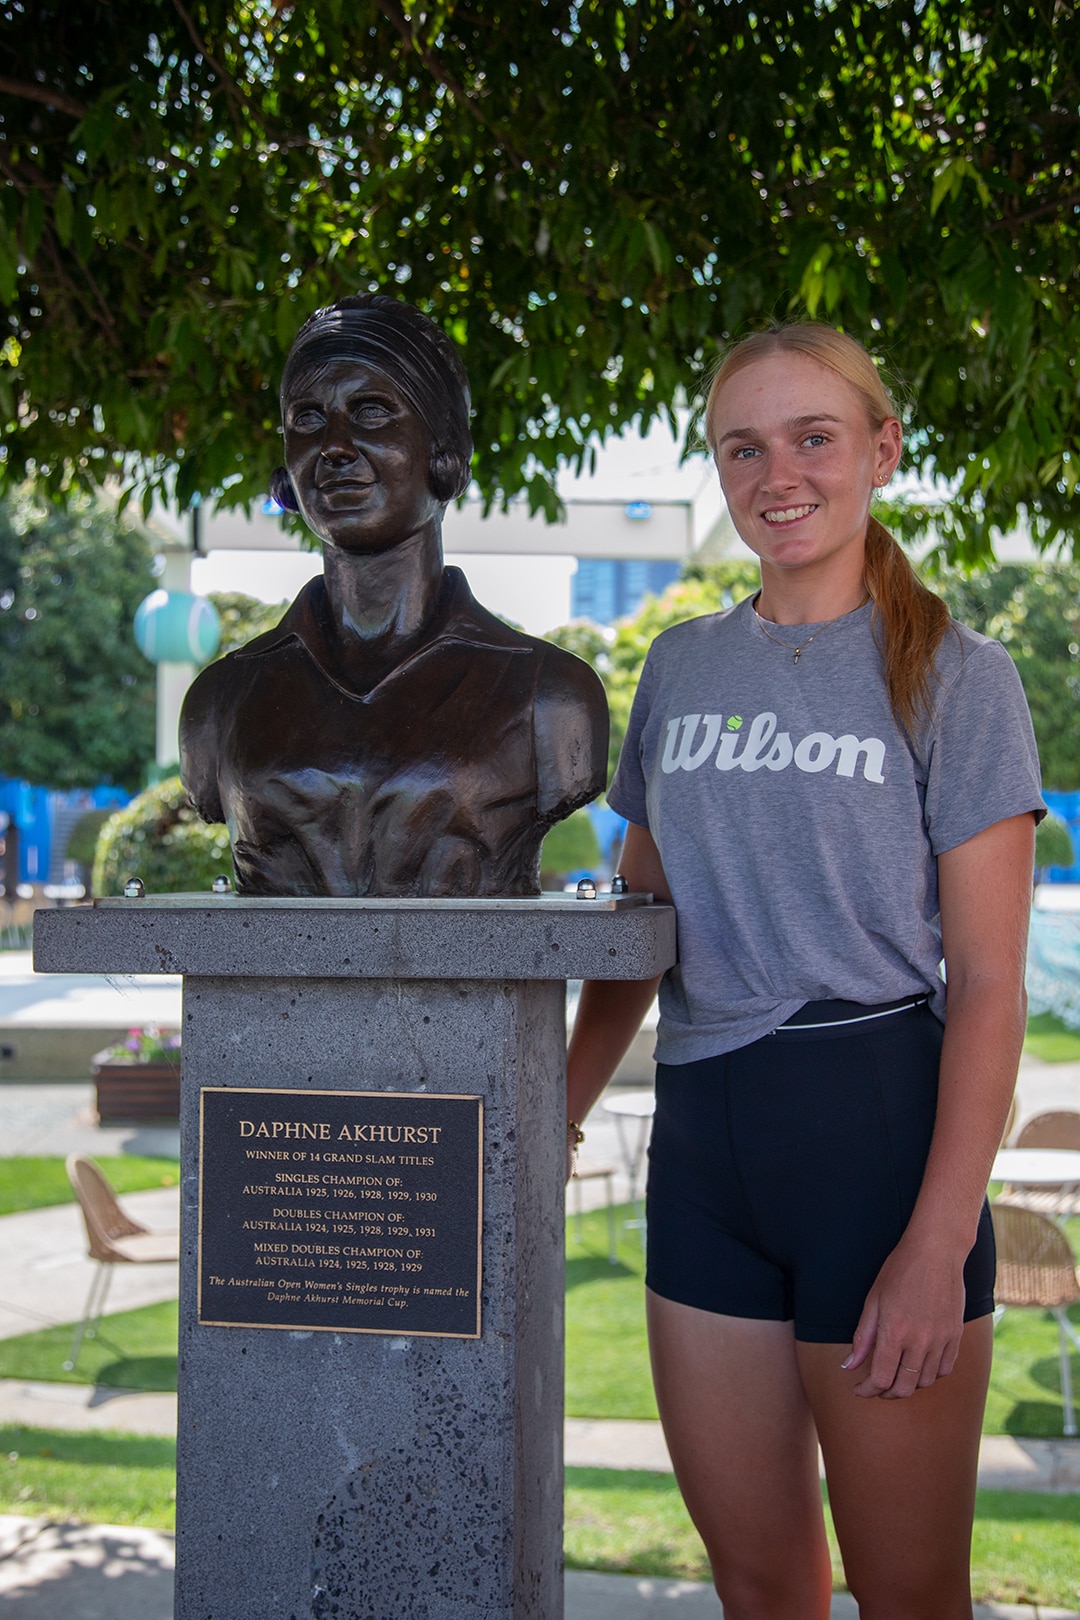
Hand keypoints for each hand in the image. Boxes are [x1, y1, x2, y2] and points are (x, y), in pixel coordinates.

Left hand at [842, 1237, 965, 1398]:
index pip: (879, 1379)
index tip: (858, 1389)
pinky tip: (919, 1365)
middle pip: (903, 1388)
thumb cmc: (900, 1270)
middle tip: (876, 1387)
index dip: (866, 1390)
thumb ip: (862, 1337)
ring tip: (896, 1374)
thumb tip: (849, 1366)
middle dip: (886, 1393)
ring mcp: (941, 1340)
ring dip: (908, 1384)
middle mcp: (919, 1341)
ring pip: (924, 1382)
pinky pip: (944, 1369)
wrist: (937, 1251)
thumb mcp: (873, 1300)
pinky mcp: (956, 1336)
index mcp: (894, 1332)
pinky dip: (930, 1375)